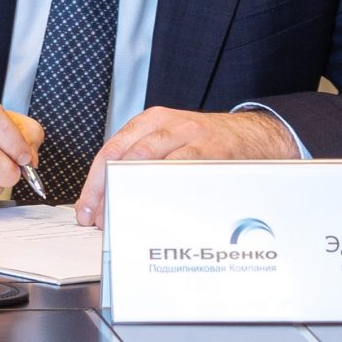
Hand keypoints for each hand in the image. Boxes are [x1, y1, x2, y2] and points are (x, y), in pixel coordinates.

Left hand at [73, 107, 299, 226]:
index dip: (95, 183)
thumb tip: (111, 198)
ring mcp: (191, 136)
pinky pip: (184, 170)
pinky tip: (157, 208)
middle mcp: (167, 125)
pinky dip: (165, 190)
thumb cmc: (207, 143)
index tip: (87, 209)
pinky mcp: (212, 151)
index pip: (111, 151)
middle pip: (125, 157)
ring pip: (149, 162)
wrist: (253, 135)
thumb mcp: (170, 140)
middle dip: (108, 191)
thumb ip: (143, 161)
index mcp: (150, 122)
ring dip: (131, 195)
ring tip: (123, 218)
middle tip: (101, 219)